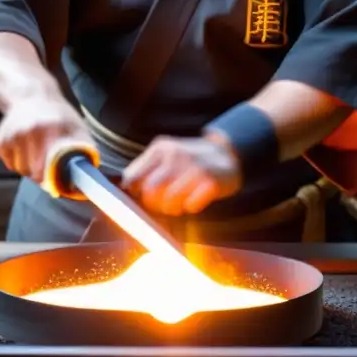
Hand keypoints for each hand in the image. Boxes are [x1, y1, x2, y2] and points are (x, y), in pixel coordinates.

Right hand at [0, 94, 93, 185]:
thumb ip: (85, 149)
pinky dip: (17, 162)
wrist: (31, 95)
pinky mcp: (1, 139)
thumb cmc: (59, 116)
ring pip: (20, 169)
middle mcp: (29, 131)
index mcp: (50, 129)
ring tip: (37, 155)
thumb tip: (87, 174)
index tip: (55, 182)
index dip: (51, 178)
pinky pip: (9, 163)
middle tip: (48, 170)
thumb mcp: (77, 126)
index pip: (48, 166)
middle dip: (41, 175)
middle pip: (32, 172)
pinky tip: (25, 148)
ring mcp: (13, 135)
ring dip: (29, 168)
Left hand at [121, 132, 242, 216]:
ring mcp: (194, 168)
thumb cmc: (191, 160)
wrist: (229, 154)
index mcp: (161, 148)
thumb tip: (127, 188)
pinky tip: (196, 198)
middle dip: (155, 204)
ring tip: (181, 200)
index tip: (143, 197)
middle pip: (149, 193)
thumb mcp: (167, 155)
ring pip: (169, 202)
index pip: (132, 177)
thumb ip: (147, 169)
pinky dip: (191, 207)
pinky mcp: (210, 182)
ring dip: (173, 208)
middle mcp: (176, 155)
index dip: (135, 193)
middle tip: (165, 203)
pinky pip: (190, 207)